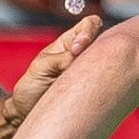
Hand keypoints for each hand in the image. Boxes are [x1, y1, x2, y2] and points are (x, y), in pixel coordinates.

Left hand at [2, 14, 103, 129]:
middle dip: (101, 48)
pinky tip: (96, 89)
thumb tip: (79, 55)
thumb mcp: (41, 67)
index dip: (88, 31)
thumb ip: (61, 58)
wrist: (27, 114)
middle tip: (85, 63)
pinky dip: (105, 83)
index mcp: (69, 42)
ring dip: (103, 66)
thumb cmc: (31, 87)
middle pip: (107, 41)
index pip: (89, 24)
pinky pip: (107, 83)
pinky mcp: (94, 90)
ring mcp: (90, 72)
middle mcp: (83, 55)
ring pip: (110, 62)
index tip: (76, 49)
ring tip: (87, 79)